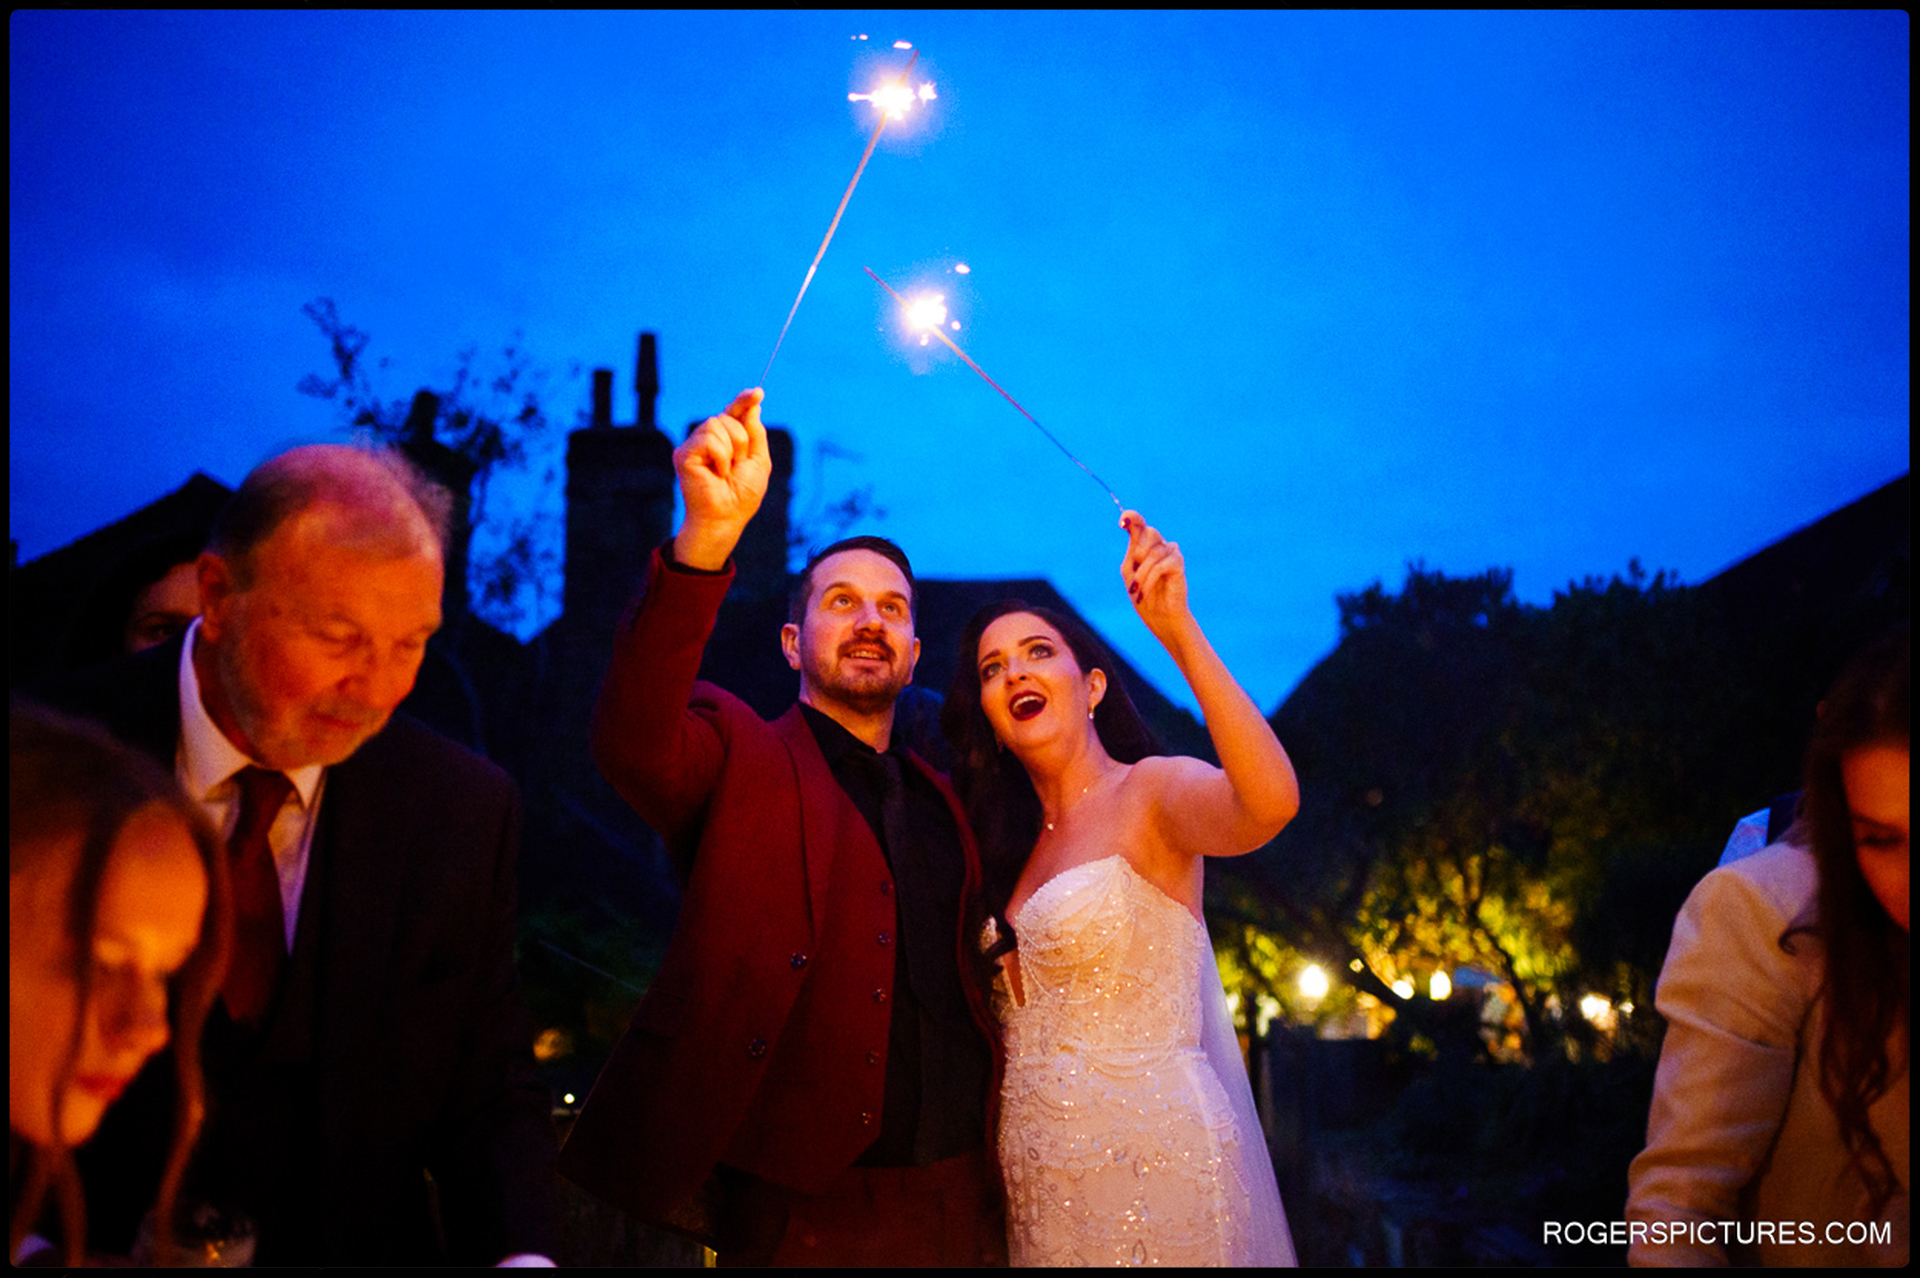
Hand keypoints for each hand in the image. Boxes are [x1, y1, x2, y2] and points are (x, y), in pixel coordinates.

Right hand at [673, 389, 769, 568]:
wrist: (727, 517)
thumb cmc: (742, 495)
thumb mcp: (758, 460)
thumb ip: (755, 432)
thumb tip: (754, 406)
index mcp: (725, 440)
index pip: (733, 412)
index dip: (743, 400)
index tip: (758, 392)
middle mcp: (707, 439)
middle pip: (726, 415)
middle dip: (741, 439)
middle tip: (737, 465)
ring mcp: (694, 445)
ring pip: (716, 424)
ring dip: (731, 449)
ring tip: (726, 471)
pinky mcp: (683, 454)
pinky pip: (708, 439)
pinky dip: (720, 456)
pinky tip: (716, 473)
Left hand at [1120, 510, 1192, 641]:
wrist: (1159, 617)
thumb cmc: (1142, 595)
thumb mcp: (1130, 571)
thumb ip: (1131, 548)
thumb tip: (1129, 524)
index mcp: (1145, 545)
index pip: (1139, 524)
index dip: (1132, 518)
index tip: (1122, 521)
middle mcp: (1160, 545)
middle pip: (1149, 532)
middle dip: (1138, 552)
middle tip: (1134, 570)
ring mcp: (1171, 552)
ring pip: (1153, 552)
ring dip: (1141, 575)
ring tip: (1137, 591)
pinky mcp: (1178, 563)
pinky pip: (1160, 565)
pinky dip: (1149, 580)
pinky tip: (1144, 592)